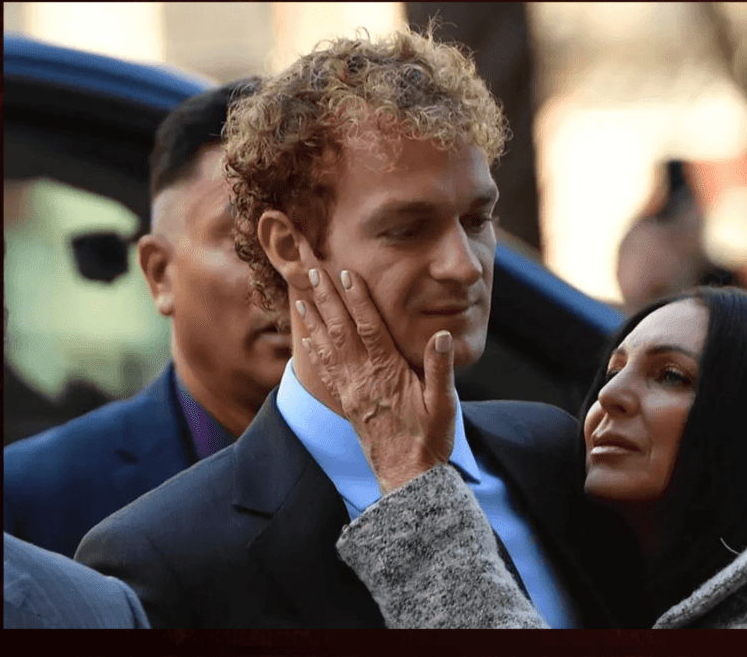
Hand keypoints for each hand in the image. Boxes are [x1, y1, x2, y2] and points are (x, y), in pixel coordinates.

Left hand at [297, 268, 457, 493]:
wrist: (408, 478)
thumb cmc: (430, 441)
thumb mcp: (445, 405)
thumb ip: (440, 369)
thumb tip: (442, 335)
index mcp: (388, 374)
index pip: (369, 328)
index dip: (357, 299)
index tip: (346, 273)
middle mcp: (364, 379)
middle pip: (341, 329)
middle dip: (327, 297)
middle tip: (311, 268)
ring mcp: (352, 391)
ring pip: (328, 346)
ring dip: (315, 317)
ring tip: (301, 292)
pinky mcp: (347, 403)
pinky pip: (326, 369)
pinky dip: (315, 348)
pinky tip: (307, 334)